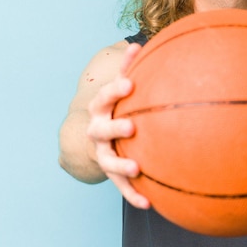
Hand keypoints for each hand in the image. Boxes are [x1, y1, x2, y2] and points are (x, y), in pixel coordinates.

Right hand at [86, 43, 150, 208]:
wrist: (97, 139)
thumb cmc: (116, 107)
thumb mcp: (119, 88)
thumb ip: (128, 68)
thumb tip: (138, 43)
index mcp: (101, 108)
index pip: (105, 96)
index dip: (116, 90)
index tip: (131, 83)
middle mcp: (97, 130)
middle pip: (101, 128)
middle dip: (115, 126)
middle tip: (132, 125)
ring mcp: (102, 152)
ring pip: (107, 160)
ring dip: (121, 163)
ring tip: (137, 167)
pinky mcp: (111, 173)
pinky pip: (121, 187)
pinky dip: (133, 195)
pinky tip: (149, 204)